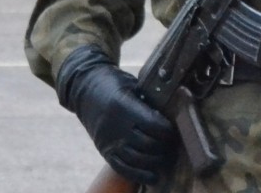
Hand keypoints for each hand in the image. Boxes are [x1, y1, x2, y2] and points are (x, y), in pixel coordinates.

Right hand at [56, 45, 175, 185]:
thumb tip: (174, 110)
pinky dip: (139, 175)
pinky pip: (121, 168)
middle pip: (146, 144)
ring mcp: (108, 141)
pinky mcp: (103, 150)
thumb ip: (149, 100)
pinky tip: (153, 177)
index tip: (176, 130)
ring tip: (167, 159)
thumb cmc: (115, 84)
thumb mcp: (133, 86)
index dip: (167, 130)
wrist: (84, 90)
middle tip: (176, 145)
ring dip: (155, 161)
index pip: (152, 124)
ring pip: (136, 159)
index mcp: (124, 106)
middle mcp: (115, 126)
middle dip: (164, 147)